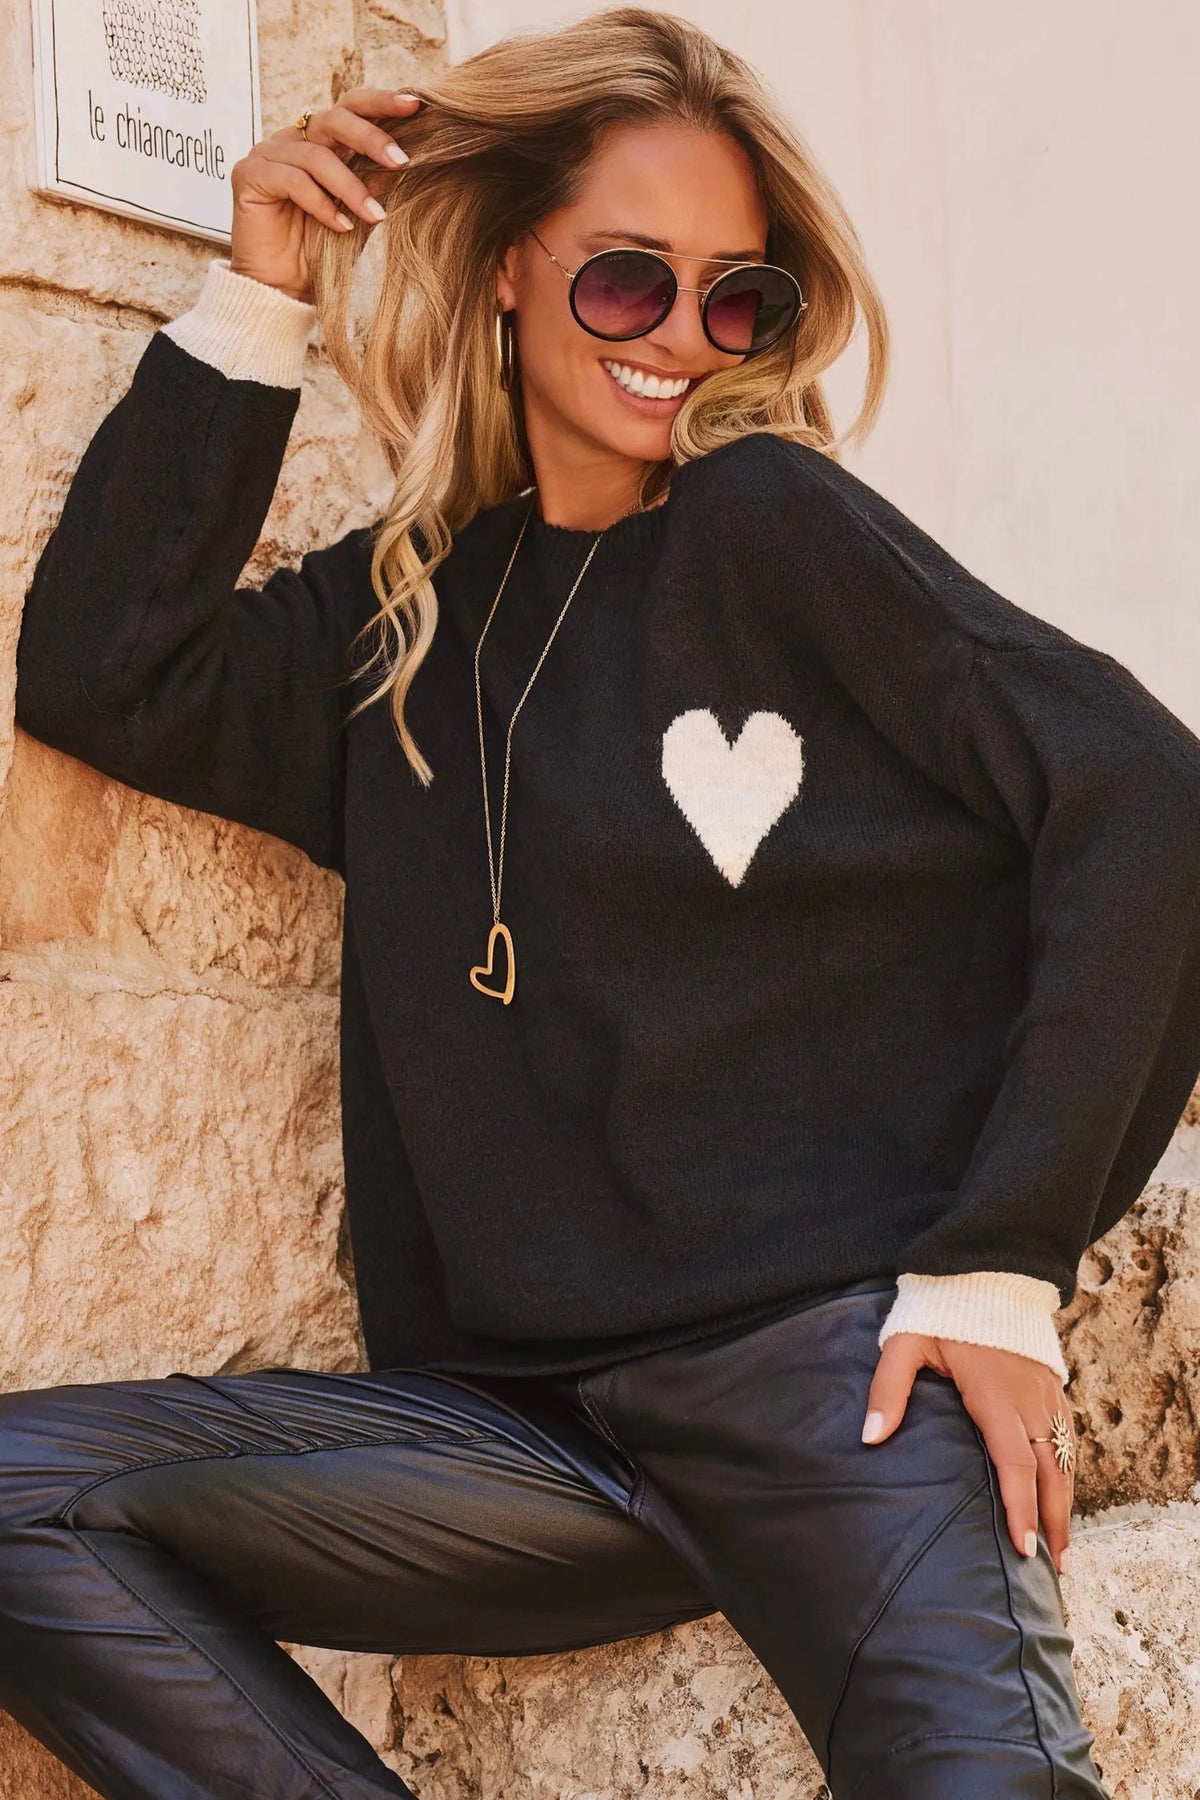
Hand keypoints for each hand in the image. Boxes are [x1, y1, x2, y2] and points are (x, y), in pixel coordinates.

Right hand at [228, 87, 421, 302]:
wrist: (281, 290)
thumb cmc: (320, 253)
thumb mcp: (358, 216)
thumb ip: (375, 185)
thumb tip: (405, 157)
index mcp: (320, 142)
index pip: (350, 109)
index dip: (381, 103)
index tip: (415, 106)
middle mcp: (293, 141)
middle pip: (334, 119)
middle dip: (371, 137)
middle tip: (401, 160)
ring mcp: (268, 154)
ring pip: (316, 156)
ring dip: (350, 186)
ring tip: (375, 215)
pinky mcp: (249, 175)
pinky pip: (292, 180)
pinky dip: (321, 204)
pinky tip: (341, 226)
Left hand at [861, 1332, 1075, 1576]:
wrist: (982, 1269)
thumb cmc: (940, 1310)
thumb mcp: (905, 1344)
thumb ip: (889, 1390)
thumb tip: (870, 1439)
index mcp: (995, 1394)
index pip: (1015, 1464)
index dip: (1021, 1509)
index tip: (1024, 1550)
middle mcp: (1028, 1398)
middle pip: (1050, 1471)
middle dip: (1054, 1521)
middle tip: (1054, 1568)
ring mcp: (1045, 1392)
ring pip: (1064, 1457)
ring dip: (1065, 1501)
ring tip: (1062, 1546)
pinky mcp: (1052, 1385)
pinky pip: (1067, 1436)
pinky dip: (1068, 1470)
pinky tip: (1062, 1493)